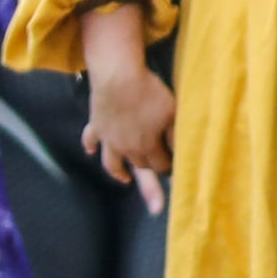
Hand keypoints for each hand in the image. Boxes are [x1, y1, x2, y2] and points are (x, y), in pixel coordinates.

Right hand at [85, 48, 174, 213]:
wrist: (118, 77)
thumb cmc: (150, 94)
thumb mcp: (173, 114)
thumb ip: (177, 136)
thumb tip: (186, 153)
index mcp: (147, 147)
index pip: (162, 166)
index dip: (171, 169)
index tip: (179, 174)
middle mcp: (126, 148)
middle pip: (140, 167)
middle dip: (151, 179)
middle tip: (157, 200)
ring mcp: (108, 138)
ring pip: (111, 162)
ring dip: (118, 172)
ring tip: (124, 180)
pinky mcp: (96, 125)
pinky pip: (90, 139)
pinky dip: (90, 146)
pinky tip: (91, 151)